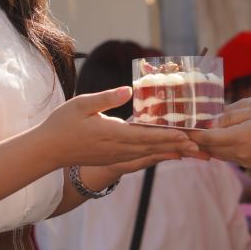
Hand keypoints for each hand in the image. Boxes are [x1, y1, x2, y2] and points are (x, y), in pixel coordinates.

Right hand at [36, 87, 196, 168]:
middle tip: (202, 146)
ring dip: (172, 152)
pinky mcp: (114, 158)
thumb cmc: (62, 124)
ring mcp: (117, 156)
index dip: (168, 136)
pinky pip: (141, 158)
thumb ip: (106, 98)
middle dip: (179, 146)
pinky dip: (158, 155)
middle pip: (154, 147)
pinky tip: (169, 153)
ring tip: (194, 152)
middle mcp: (118, 148)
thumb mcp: (82, 105)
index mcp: (112, 134)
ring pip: (150, 154)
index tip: (188, 135)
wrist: (48, 150)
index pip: (146, 135)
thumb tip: (128, 90)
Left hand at [190, 102, 250, 168]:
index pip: (206, 138)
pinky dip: (223, 149)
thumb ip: (230, 116)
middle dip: (198, 141)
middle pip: (210, 149)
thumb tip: (211, 121)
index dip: (192, 133)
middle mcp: (240, 154)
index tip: (182, 126)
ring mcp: (247, 162)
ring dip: (210, 146)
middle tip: (186, 130)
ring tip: (201, 134)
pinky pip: (232, 157)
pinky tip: (223, 140)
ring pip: (220, 155)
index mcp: (238, 138)